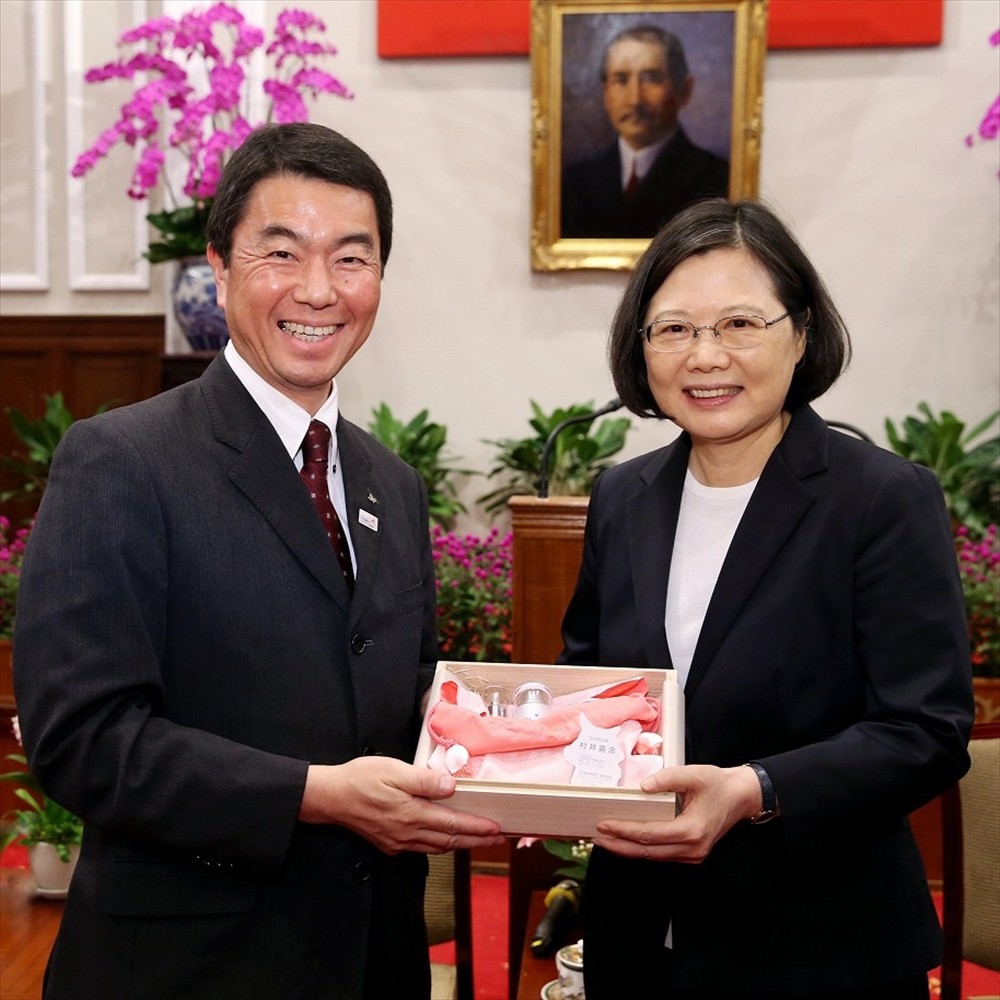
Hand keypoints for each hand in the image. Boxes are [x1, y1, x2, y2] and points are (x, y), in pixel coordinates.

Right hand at [299, 757, 504, 854]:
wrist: (330, 798)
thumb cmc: (360, 779)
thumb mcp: (393, 770)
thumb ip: (423, 780)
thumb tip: (451, 786)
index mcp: (411, 814)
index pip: (453, 823)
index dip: (476, 828)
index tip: (496, 829)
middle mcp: (408, 833)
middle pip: (450, 840)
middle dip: (476, 840)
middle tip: (497, 839)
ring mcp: (398, 842)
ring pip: (437, 847)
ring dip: (460, 844)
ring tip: (478, 839)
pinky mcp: (389, 844)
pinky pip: (422, 848)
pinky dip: (440, 845)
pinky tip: (445, 839)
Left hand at [592, 764, 760, 863]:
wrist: (742, 797)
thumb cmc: (718, 784)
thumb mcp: (694, 774)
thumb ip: (667, 779)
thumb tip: (642, 787)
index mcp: (692, 831)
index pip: (649, 834)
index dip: (624, 830)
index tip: (603, 824)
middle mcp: (692, 849)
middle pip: (647, 852)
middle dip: (619, 845)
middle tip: (596, 837)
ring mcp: (692, 855)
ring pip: (653, 856)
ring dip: (628, 849)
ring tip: (605, 839)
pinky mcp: (691, 853)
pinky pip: (661, 854)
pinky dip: (642, 848)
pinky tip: (627, 840)